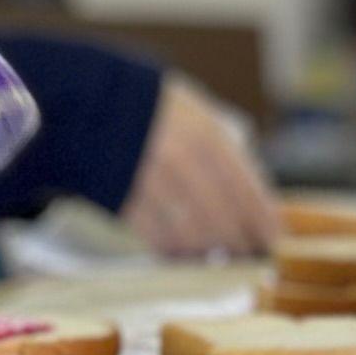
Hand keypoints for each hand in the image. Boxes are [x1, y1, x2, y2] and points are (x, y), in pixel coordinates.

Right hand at [120, 80, 279, 257]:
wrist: (82, 99)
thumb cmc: (145, 104)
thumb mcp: (191, 107)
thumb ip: (222, 142)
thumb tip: (251, 187)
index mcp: (206, 133)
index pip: (246, 188)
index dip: (263, 219)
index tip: (273, 238)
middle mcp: (182, 159)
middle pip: (222, 219)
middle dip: (237, 242)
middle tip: (244, 253)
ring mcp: (151, 182)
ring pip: (191, 235)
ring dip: (205, 250)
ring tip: (210, 255)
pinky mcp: (122, 200)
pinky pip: (156, 237)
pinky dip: (170, 249)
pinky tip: (175, 251)